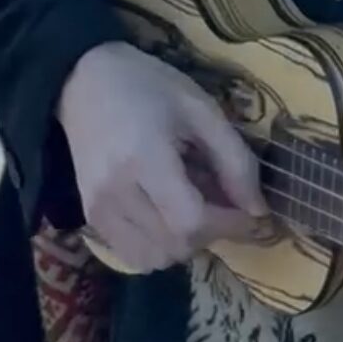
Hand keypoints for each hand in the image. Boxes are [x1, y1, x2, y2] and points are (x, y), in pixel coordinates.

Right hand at [58, 41, 266, 273]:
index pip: (191, 221)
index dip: (230, 225)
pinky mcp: (91, 218)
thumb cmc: (149, 86)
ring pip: (155, 259)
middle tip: (224, 204)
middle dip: (212, 233)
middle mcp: (114, 192)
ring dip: (186, 244)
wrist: (85, 82)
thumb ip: (235, 159)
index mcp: (144, 158)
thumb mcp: (202, 110)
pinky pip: (134, 255)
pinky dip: (160, 246)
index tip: (252, 212)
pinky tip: (168, 216)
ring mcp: (97, 210)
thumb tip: (257, 209)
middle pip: (176, 245)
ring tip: (194, 208)